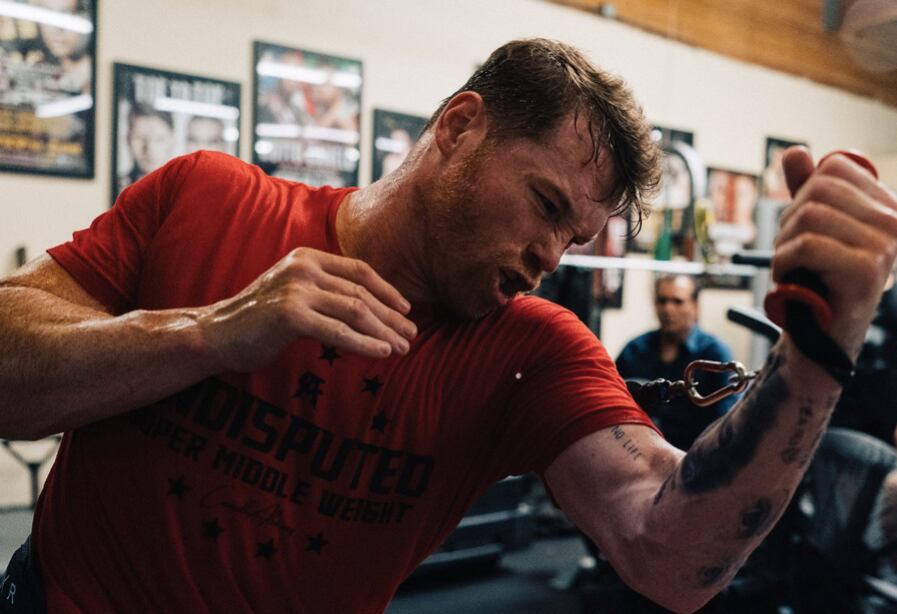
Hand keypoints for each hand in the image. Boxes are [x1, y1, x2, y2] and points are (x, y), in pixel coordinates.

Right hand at [197, 247, 416, 371]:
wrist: (215, 334)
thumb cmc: (257, 319)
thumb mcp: (294, 293)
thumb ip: (325, 292)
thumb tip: (369, 308)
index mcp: (307, 257)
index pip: (359, 270)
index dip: (387, 290)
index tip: (406, 309)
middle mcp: (304, 268)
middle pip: (361, 293)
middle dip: (391, 316)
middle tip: (411, 335)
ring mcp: (296, 290)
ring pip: (355, 311)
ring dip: (384, 331)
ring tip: (402, 348)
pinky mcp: (290, 315)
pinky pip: (337, 332)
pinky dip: (364, 343)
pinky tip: (382, 353)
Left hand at [774, 147, 896, 356]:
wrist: (821, 335)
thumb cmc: (816, 279)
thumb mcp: (810, 226)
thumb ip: (805, 188)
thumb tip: (795, 152)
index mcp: (887, 206)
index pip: (834, 167)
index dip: (803, 194)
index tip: (805, 229)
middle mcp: (895, 222)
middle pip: (819, 189)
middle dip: (789, 220)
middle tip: (793, 252)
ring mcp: (885, 246)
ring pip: (809, 216)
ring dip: (784, 243)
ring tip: (793, 267)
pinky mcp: (866, 270)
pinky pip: (806, 245)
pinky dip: (784, 261)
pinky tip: (790, 278)